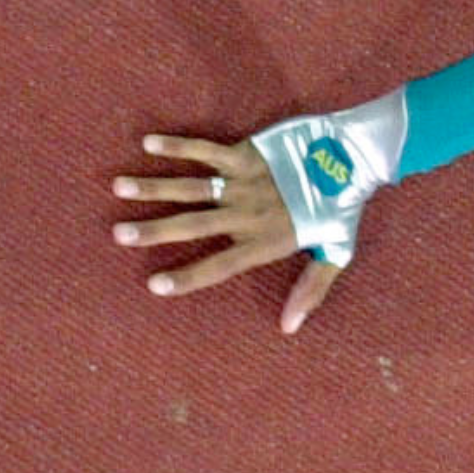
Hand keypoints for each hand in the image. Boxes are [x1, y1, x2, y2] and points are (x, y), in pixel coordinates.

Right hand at [111, 136, 345, 334]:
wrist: (355, 160)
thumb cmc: (344, 209)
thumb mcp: (335, 253)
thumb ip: (310, 290)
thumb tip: (289, 328)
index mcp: (265, 242)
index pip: (219, 266)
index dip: (187, 277)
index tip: (154, 285)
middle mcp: (248, 214)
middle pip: (193, 225)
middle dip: (154, 230)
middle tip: (119, 235)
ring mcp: (245, 181)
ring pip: (191, 186)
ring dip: (153, 187)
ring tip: (119, 188)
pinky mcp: (247, 152)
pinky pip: (207, 149)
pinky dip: (179, 146)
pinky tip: (148, 144)